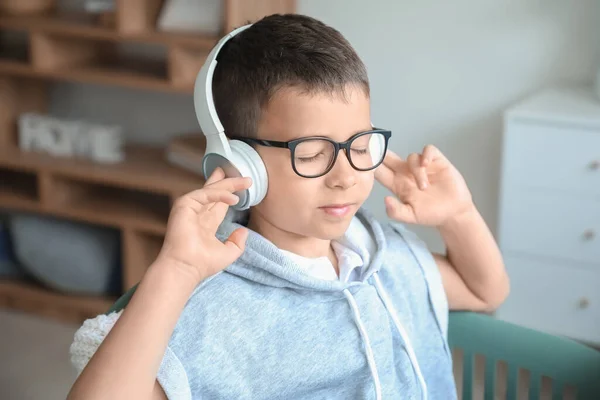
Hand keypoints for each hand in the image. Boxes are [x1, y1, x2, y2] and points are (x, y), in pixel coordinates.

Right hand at [156, 168, 251, 283]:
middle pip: (215, 193)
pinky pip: (205, 194)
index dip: (229, 194)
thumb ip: (237, 242)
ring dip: (228, 184)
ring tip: (245, 181)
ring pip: (211, 190)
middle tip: (244, 176)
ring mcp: (190, 208)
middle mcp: (197, 214)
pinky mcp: (185, 205)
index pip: (219, 204)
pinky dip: (220, 194)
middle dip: (228, 182)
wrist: (186, 267)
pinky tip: (234, 198)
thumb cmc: (203, 264)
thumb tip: (244, 231)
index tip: (242, 186)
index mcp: (206, 224)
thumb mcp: (228, 253)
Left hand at [375, 145, 473, 226]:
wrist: (453, 213)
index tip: (365, 161)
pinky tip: (427, 164)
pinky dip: (426, 155)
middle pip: (390, 158)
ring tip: (424, 187)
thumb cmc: (431, 214)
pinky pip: (428, 150)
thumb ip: (396, 212)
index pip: (380, 172)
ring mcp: (421, 166)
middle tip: (378, 148)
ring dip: (416, 170)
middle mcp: (406, 173)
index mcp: (397, 184)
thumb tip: (385, 200)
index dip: (372, 165)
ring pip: (411, 157)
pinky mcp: (437, 161)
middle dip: (384, 152)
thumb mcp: (411, 216)